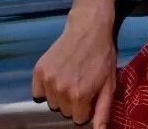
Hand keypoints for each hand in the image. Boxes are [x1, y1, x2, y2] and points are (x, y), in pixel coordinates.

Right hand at [31, 9, 116, 126]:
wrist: (89, 29)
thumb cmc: (102, 56)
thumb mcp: (109, 83)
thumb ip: (103, 111)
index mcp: (80, 95)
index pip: (78, 119)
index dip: (86, 107)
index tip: (91, 93)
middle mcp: (61, 89)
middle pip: (64, 111)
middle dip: (74, 102)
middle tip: (82, 82)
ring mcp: (48, 80)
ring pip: (51, 103)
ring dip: (60, 95)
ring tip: (71, 77)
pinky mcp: (38, 71)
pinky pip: (37, 93)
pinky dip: (46, 88)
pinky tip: (58, 75)